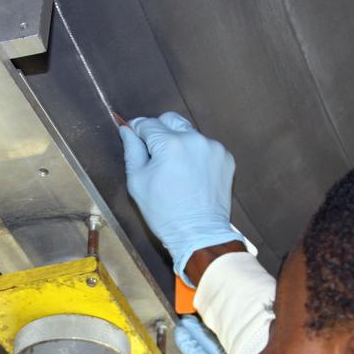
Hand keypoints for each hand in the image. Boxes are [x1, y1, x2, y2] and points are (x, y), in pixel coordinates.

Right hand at [120, 112, 241, 282]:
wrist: (199, 234)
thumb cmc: (166, 213)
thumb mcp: (137, 182)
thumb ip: (132, 150)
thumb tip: (127, 131)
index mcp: (170, 144)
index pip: (148, 124)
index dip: (137, 130)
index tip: (134, 136)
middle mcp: (195, 140)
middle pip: (170, 120)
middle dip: (159, 131)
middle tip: (154, 153)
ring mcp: (214, 148)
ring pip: (189, 133)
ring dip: (179, 143)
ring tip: (175, 168)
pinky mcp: (226, 158)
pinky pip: (205, 146)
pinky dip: (197, 154)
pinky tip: (192, 174)